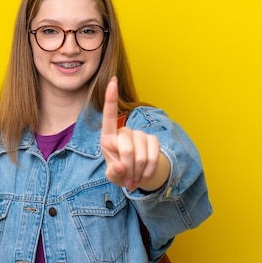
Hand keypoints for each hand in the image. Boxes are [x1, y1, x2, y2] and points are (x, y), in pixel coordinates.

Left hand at [100, 77, 169, 191]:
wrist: (136, 175)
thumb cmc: (119, 172)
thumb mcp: (112, 175)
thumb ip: (113, 172)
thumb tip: (120, 168)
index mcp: (108, 137)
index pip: (109, 116)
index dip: (110, 98)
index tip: (112, 80)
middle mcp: (124, 132)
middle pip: (126, 150)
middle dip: (127, 170)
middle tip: (127, 181)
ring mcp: (140, 135)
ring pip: (141, 156)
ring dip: (138, 173)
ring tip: (134, 180)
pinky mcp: (153, 140)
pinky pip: (153, 157)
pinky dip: (149, 171)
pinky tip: (144, 177)